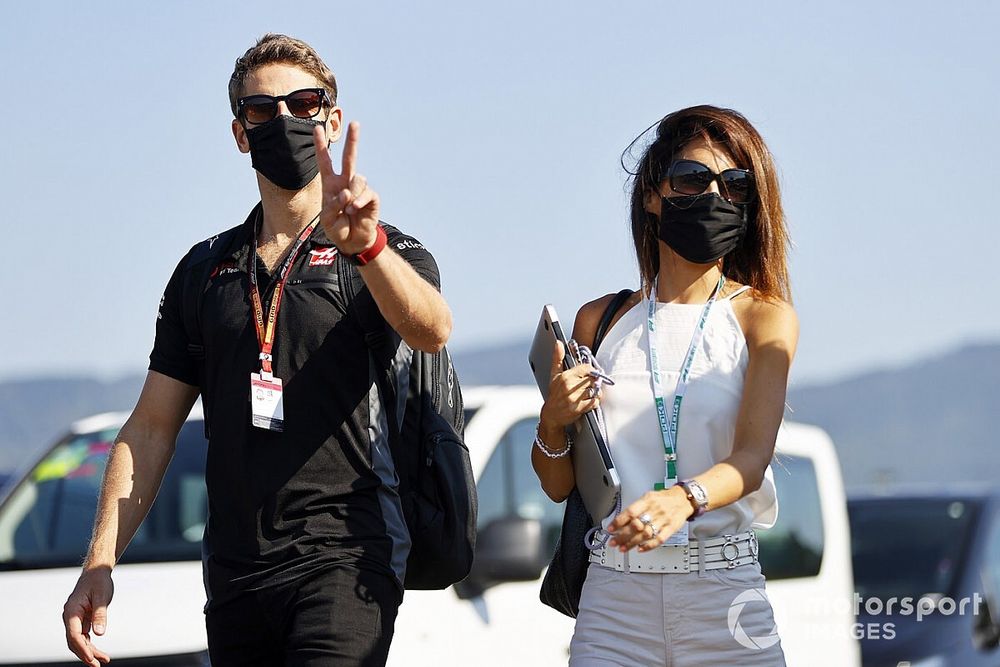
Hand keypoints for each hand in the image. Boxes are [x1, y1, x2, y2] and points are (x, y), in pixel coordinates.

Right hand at [62, 566, 113, 665]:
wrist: (96, 572)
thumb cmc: (99, 581)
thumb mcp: (102, 596)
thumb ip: (100, 614)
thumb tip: (99, 633)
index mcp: (71, 611)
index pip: (74, 635)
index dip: (82, 649)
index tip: (91, 659)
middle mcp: (70, 617)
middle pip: (74, 641)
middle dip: (85, 654)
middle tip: (98, 665)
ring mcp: (74, 619)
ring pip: (79, 640)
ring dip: (89, 651)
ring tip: (103, 660)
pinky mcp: (81, 619)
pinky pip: (83, 635)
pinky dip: (90, 644)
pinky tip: (98, 652)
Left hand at [314, 121, 379, 254]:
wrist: (353, 241)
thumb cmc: (337, 227)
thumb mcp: (327, 218)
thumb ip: (333, 204)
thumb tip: (347, 192)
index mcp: (331, 184)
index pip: (325, 161)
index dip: (321, 145)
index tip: (317, 128)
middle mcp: (345, 182)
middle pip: (349, 157)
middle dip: (352, 140)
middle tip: (355, 123)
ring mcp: (359, 189)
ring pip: (357, 179)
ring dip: (351, 195)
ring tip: (348, 210)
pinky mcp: (371, 197)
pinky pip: (366, 193)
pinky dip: (359, 202)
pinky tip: (355, 209)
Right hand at [538, 341, 600, 432]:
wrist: (551, 415)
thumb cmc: (554, 394)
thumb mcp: (554, 375)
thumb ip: (558, 358)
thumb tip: (558, 343)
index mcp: (565, 376)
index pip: (586, 368)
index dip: (591, 371)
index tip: (590, 374)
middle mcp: (569, 386)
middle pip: (592, 379)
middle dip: (593, 382)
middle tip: (590, 385)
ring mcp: (574, 398)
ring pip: (595, 390)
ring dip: (595, 392)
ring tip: (589, 393)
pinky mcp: (578, 408)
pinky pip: (594, 402)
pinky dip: (594, 402)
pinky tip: (588, 401)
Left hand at [608, 486, 693, 551]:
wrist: (683, 499)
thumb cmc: (664, 499)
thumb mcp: (648, 497)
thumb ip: (636, 508)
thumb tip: (620, 520)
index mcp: (647, 501)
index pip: (630, 512)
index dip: (618, 521)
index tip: (610, 529)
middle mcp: (655, 510)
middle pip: (636, 525)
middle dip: (622, 536)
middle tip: (613, 542)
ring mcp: (663, 520)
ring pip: (645, 534)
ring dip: (632, 543)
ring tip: (623, 548)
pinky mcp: (671, 529)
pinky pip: (659, 539)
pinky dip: (648, 546)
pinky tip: (640, 549)